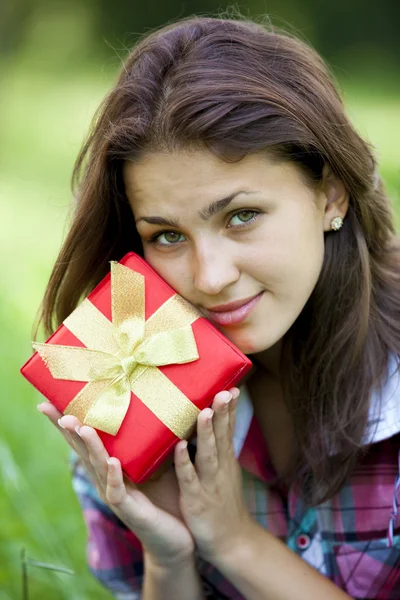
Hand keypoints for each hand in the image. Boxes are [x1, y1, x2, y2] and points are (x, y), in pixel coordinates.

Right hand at [37, 403, 194, 566]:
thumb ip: (145, 444)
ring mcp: (114, 495)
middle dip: (68, 429)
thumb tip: (150, 408)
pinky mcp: (129, 509)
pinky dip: (114, 475)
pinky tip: (112, 461)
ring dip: (90, 446)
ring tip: (81, 426)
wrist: (173, 540)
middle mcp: (105, 480)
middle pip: (82, 450)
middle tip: (52, 409)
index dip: (67, 423)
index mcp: (107, 468)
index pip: (83, 441)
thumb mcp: (151, 467)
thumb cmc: (162, 501)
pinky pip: (118, 491)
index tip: (48, 403)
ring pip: (97, 467)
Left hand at [173, 388, 253, 563]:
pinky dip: (185, 463)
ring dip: (206, 432)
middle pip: (222, 435)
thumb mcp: (226, 471)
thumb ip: (219, 447)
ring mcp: (208, 483)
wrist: (232, 541)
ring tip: (203, 411)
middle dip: (223, 412)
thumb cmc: (224, 502)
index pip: (228, 428)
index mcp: (225, 459)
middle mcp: (220, 467)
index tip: (232, 385)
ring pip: (208, 453)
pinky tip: (179, 448)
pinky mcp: (196, 499)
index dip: (230, 408)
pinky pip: (189, 478)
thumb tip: (213, 422)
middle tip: (224, 389)